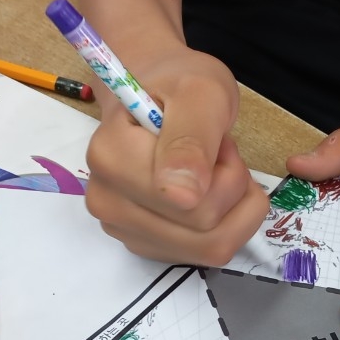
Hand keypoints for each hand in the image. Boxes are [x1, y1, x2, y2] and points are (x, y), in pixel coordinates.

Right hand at [83, 46, 269, 266]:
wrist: (158, 96)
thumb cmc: (180, 87)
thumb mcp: (201, 93)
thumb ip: (191, 139)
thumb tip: (183, 196)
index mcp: (110, 159)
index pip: (192, 201)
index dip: (225, 168)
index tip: (213, 136)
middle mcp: (107, 201)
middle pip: (202, 228)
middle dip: (232, 187)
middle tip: (217, 151)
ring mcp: (124, 229)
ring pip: (209, 246)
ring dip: (233, 206)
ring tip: (214, 169)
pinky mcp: (145, 246)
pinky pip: (205, 253)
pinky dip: (225, 223)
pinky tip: (208, 192)